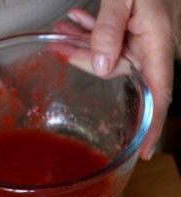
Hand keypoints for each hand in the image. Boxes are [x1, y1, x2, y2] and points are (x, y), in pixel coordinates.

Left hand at [55, 0, 180, 159]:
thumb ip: (110, 31)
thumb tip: (101, 67)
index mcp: (159, 46)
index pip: (159, 97)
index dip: (153, 127)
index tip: (143, 152)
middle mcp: (155, 48)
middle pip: (117, 71)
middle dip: (85, 59)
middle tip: (59, 42)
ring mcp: (145, 38)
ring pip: (109, 52)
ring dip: (84, 42)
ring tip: (64, 26)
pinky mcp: (136, 29)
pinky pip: (112, 38)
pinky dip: (92, 31)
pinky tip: (76, 20)